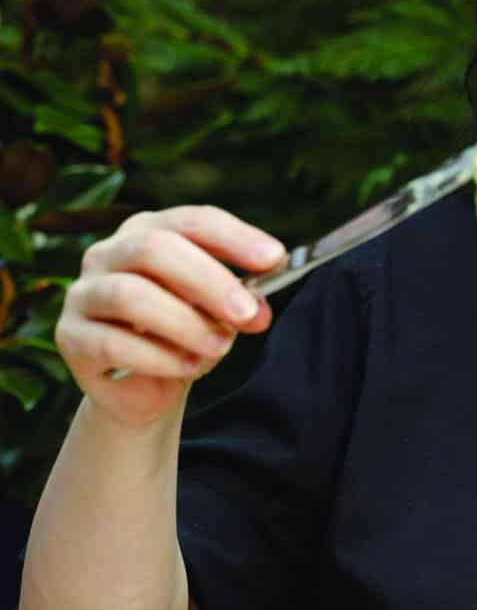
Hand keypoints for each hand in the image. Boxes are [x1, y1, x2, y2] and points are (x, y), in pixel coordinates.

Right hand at [55, 205, 284, 426]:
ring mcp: (83, 292)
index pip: (192, 221)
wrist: (145, 388)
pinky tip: (188, 367)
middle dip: (210, 281)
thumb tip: (258, 308)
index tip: (274, 258)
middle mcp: (108, 253)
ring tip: (220, 347)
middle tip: (249, 314)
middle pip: (154, 248)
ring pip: (129, 295)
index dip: (234, 237)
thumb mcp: (218, 313)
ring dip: (184, 323)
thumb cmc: (185, 334)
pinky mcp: (69, 336)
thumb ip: (238, 302)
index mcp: (150, 231)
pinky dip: (159, 356)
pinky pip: (111, 342)